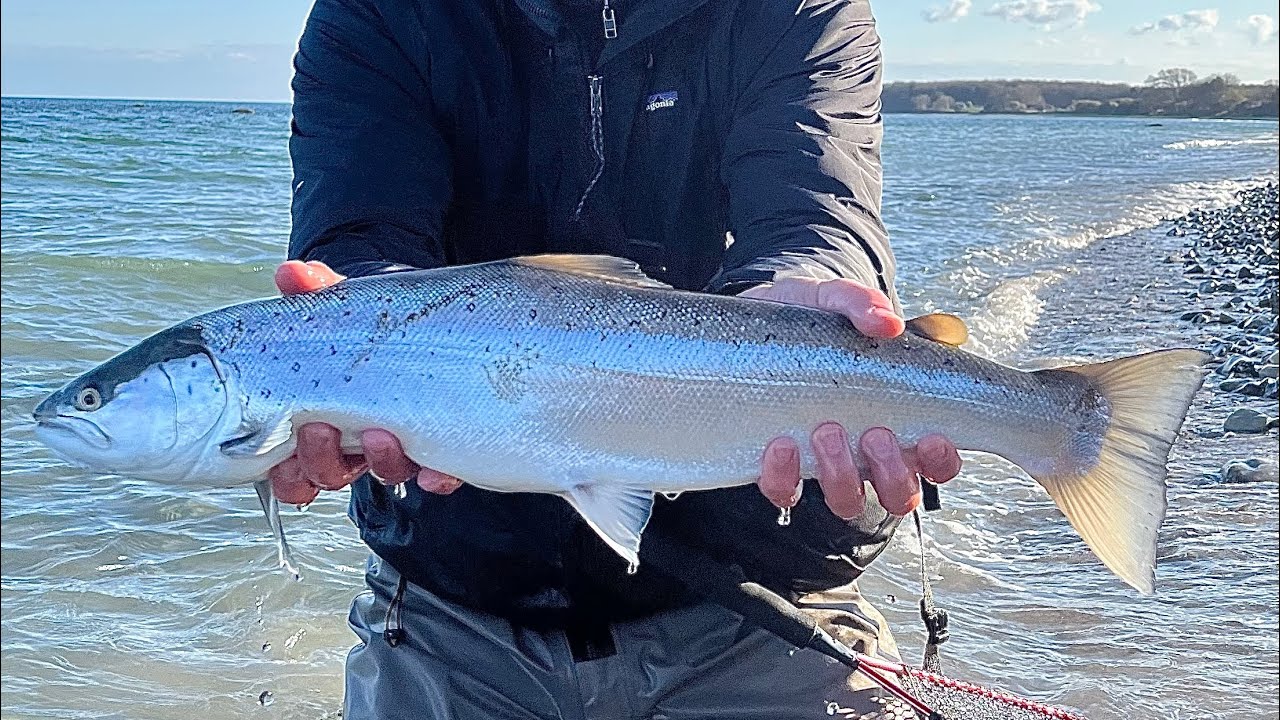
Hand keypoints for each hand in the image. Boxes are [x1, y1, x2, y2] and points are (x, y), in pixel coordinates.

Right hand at [267, 261, 462, 504]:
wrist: (432, 316)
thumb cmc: (376, 322)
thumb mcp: (347, 306)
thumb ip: (317, 292)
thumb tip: (289, 273)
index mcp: (324, 418)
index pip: (293, 466)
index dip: (286, 472)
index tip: (279, 454)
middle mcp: (360, 442)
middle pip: (331, 474)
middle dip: (321, 460)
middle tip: (321, 429)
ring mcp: (404, 445)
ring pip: (385, 474)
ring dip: (379, 462)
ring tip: (379, 434)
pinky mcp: (447, 444)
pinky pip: (443, 474)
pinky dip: (438, 476)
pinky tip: (435, 471)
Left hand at [741, 277, 961, 518]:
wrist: (752, 322)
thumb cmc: (809, 318)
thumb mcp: (834, 299)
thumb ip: (861, 303)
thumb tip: (888, 323)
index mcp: (897, 417)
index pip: (938, 459)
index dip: (942, 460)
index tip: (933, 437)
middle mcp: (865, 451)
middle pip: (901, 492)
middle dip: (893, 473)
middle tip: (876, 434)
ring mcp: (822, 463)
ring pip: (848, 500)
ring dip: (843, 476)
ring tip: (826, 431)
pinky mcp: (777, 466)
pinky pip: (785, 492)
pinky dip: (784, 477)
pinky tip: (780, 444)